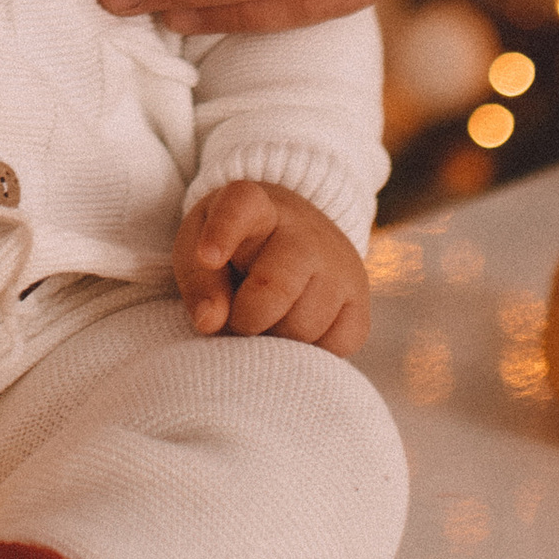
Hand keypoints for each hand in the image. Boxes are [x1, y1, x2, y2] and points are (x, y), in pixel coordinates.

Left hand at [173, 180, 369, 353]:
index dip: (223, 234)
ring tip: (267, 321)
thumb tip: (211, 322)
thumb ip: (198, 282)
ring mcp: (339, 264)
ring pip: (304, 327)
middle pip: (275, 287)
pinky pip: (337, 345)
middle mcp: (304, 231)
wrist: (294, 235)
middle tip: (238, 319)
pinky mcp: (360, 300)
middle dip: (246, 318)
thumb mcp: (198, 248)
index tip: (207, 257)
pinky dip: (310, 352)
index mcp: (254, 206)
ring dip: (276, 339)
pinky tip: (295, 329)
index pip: (241, 209)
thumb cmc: (234, 249)